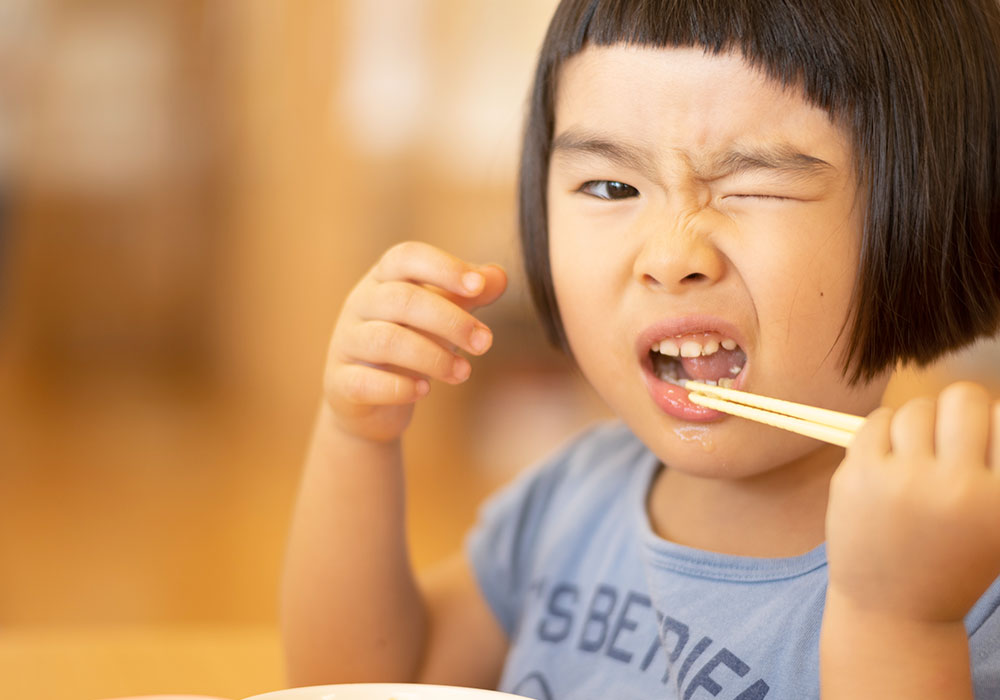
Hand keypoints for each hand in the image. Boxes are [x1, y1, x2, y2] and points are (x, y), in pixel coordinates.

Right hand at [323, 241, 506, 442]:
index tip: (478, 287)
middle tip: (484, 343)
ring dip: (433, 357)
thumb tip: (499, 277)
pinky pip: (365, 382)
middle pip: (402, 300)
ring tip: (463, 372)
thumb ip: (470, 294)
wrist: (370, 398)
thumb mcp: (443, 313)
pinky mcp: (341, 383)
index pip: (407, 257)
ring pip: (386, 341)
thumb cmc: (412, 341)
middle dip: (450, 320)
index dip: (443, 267)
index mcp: (383, 279)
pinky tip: (424, 390)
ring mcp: (346, 343)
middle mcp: (359, 304)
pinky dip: (399, 387)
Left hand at [826, 381, 999, 622]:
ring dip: (919, 424)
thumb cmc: (954, 559)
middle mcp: (955, 488)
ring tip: (917, 456)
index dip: (992, 425)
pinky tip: (890, 458)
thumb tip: (989, 408)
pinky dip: (885, 431)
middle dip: (957, 413)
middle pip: (962, 398)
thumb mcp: (997, 523)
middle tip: (949, 440)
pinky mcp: (859, 476)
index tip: (981, 444)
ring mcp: (902, 480)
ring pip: (916, 408)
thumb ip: (996, 469)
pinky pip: (877, 420)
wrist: (893, 608)